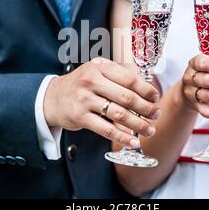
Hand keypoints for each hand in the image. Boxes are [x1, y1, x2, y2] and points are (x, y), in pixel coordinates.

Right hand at [44, 58, 159, 147]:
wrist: (52, 97)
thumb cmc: (81, 83)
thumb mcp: (96, 69)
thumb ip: (118, 72)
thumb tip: (145, 81)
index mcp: (99, 67)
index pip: (129, 78)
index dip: (146, 89)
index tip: (156, 97)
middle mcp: (91, 81)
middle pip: (126, 97)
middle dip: (146, 108)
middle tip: (156, 115)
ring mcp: (85, 100)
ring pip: (118, 114)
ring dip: (138, 124)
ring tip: (149, 130)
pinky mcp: (80, 117)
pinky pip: (105, 129)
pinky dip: (121, 137)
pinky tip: (132, 141)